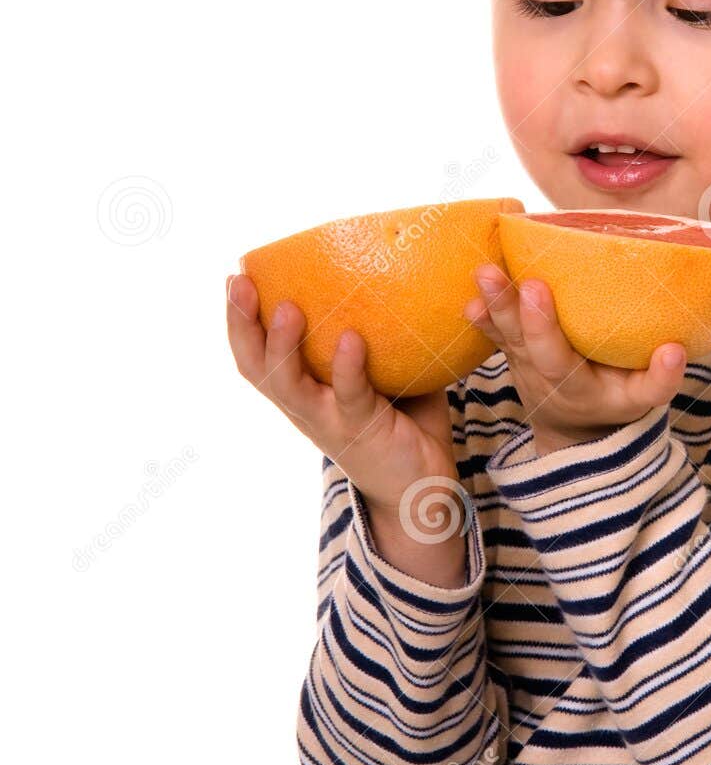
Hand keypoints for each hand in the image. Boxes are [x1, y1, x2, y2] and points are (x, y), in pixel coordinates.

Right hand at [225, 272, 459, 518]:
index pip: (256, 355)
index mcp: (302, 391)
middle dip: (242, 324)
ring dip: (283, 346)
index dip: (239, 320)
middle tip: (239, 283)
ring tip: (288, 308)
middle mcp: (305, 407)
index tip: (234, 277)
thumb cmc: (404, 423)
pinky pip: (350, 396)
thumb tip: (394, 274)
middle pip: (257, 368)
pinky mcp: (362, 431)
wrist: (422, 490)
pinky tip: (351, 339)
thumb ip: (381, 334)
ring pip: (289, 386)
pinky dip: (347, 367)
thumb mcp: (385, 372)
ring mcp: (330, 421)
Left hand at [463, 263, 686, 455]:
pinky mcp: (513, 346)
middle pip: (527, 345)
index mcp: (576, 388)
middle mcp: (542, 376)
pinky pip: (493, 328)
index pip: (559, 361)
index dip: (548, 328)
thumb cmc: (615, 401)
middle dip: (516, 312)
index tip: (540, 290)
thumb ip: (659, 381)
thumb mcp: (641, 401)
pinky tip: (471, 284)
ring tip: (483, 272)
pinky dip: (482, 310)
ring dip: (493, 303)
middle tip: (509, 278)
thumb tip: (675, 350)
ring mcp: (522, 361)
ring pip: (505, 333)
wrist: (573, 427)